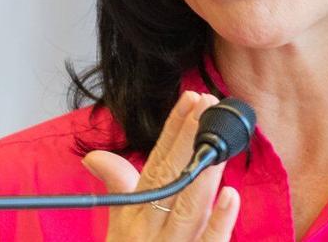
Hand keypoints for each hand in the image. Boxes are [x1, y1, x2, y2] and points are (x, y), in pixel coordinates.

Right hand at [83, 91, 239, 240]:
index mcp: (135, 214)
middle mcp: (149, 231)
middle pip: (171, 180)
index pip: (154, 164)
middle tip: (207, 105)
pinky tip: (232, 197)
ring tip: (218, 142)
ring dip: (204, 174)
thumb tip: (95, 156)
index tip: (189, 99)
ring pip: (189, 209)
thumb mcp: (117, 226)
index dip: (172, 131)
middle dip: (189, 141)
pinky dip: (220, 223)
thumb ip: (119, 188)